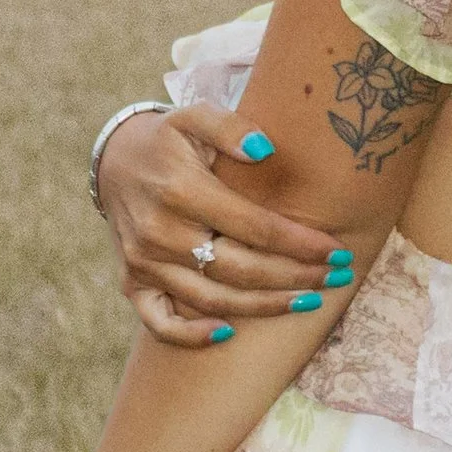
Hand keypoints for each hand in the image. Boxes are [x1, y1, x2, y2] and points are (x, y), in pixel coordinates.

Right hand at [96, 102, 346, 342]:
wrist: (113, 161)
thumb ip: (230, 127)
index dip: (300, 243)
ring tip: (309, 302)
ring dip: (264, 307)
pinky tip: (228, 334)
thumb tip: (265, 149)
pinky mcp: (133, 281)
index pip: (253, 227)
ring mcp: (145, 262)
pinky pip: (160, 322)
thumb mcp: (193, 116)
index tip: (337, 251)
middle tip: (338, 277)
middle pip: (240, 269)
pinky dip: (190, 335)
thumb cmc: (167, 140)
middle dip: (295, 276)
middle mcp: (160, 232)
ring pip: (212, 299)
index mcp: (181, 191)